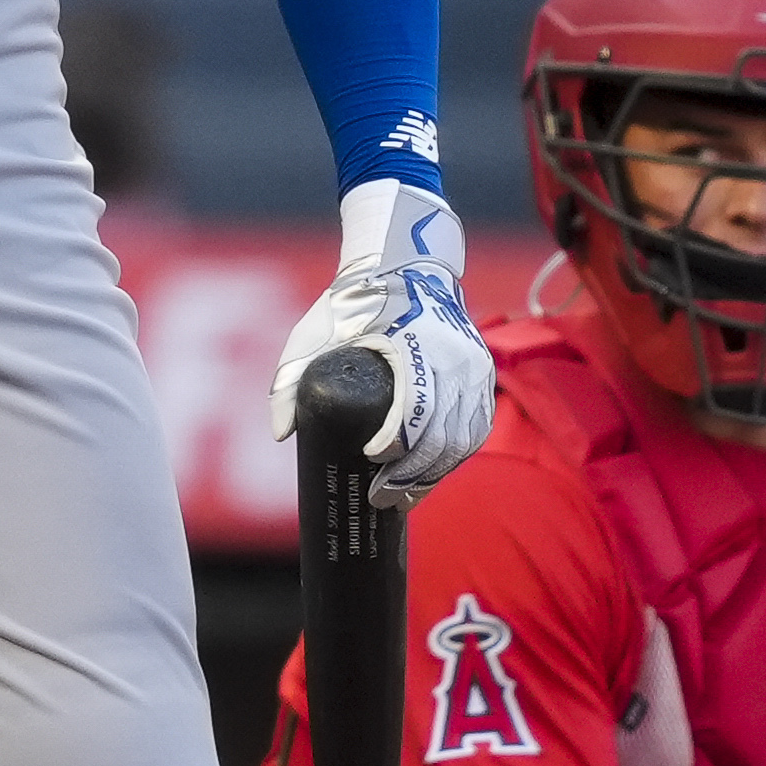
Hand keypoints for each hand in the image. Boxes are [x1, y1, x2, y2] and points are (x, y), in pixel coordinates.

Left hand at [264, 175, 492, 504]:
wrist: (404, 267)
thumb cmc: (352, 303)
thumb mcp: (312, 332)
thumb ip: (289, 380)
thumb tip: (282, 434)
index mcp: (414, 347)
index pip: (412, 411)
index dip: (394, 446)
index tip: (370, 461)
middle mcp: (452, 360)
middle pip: (442, 436)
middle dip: (413, 475)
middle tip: (382, 498)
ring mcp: (474, 368)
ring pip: (464, 437)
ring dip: (437, 472)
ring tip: (406, 495)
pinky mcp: (483, 374)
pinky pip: (477, 427)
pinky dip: (457, 455)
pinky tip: (435, 473)